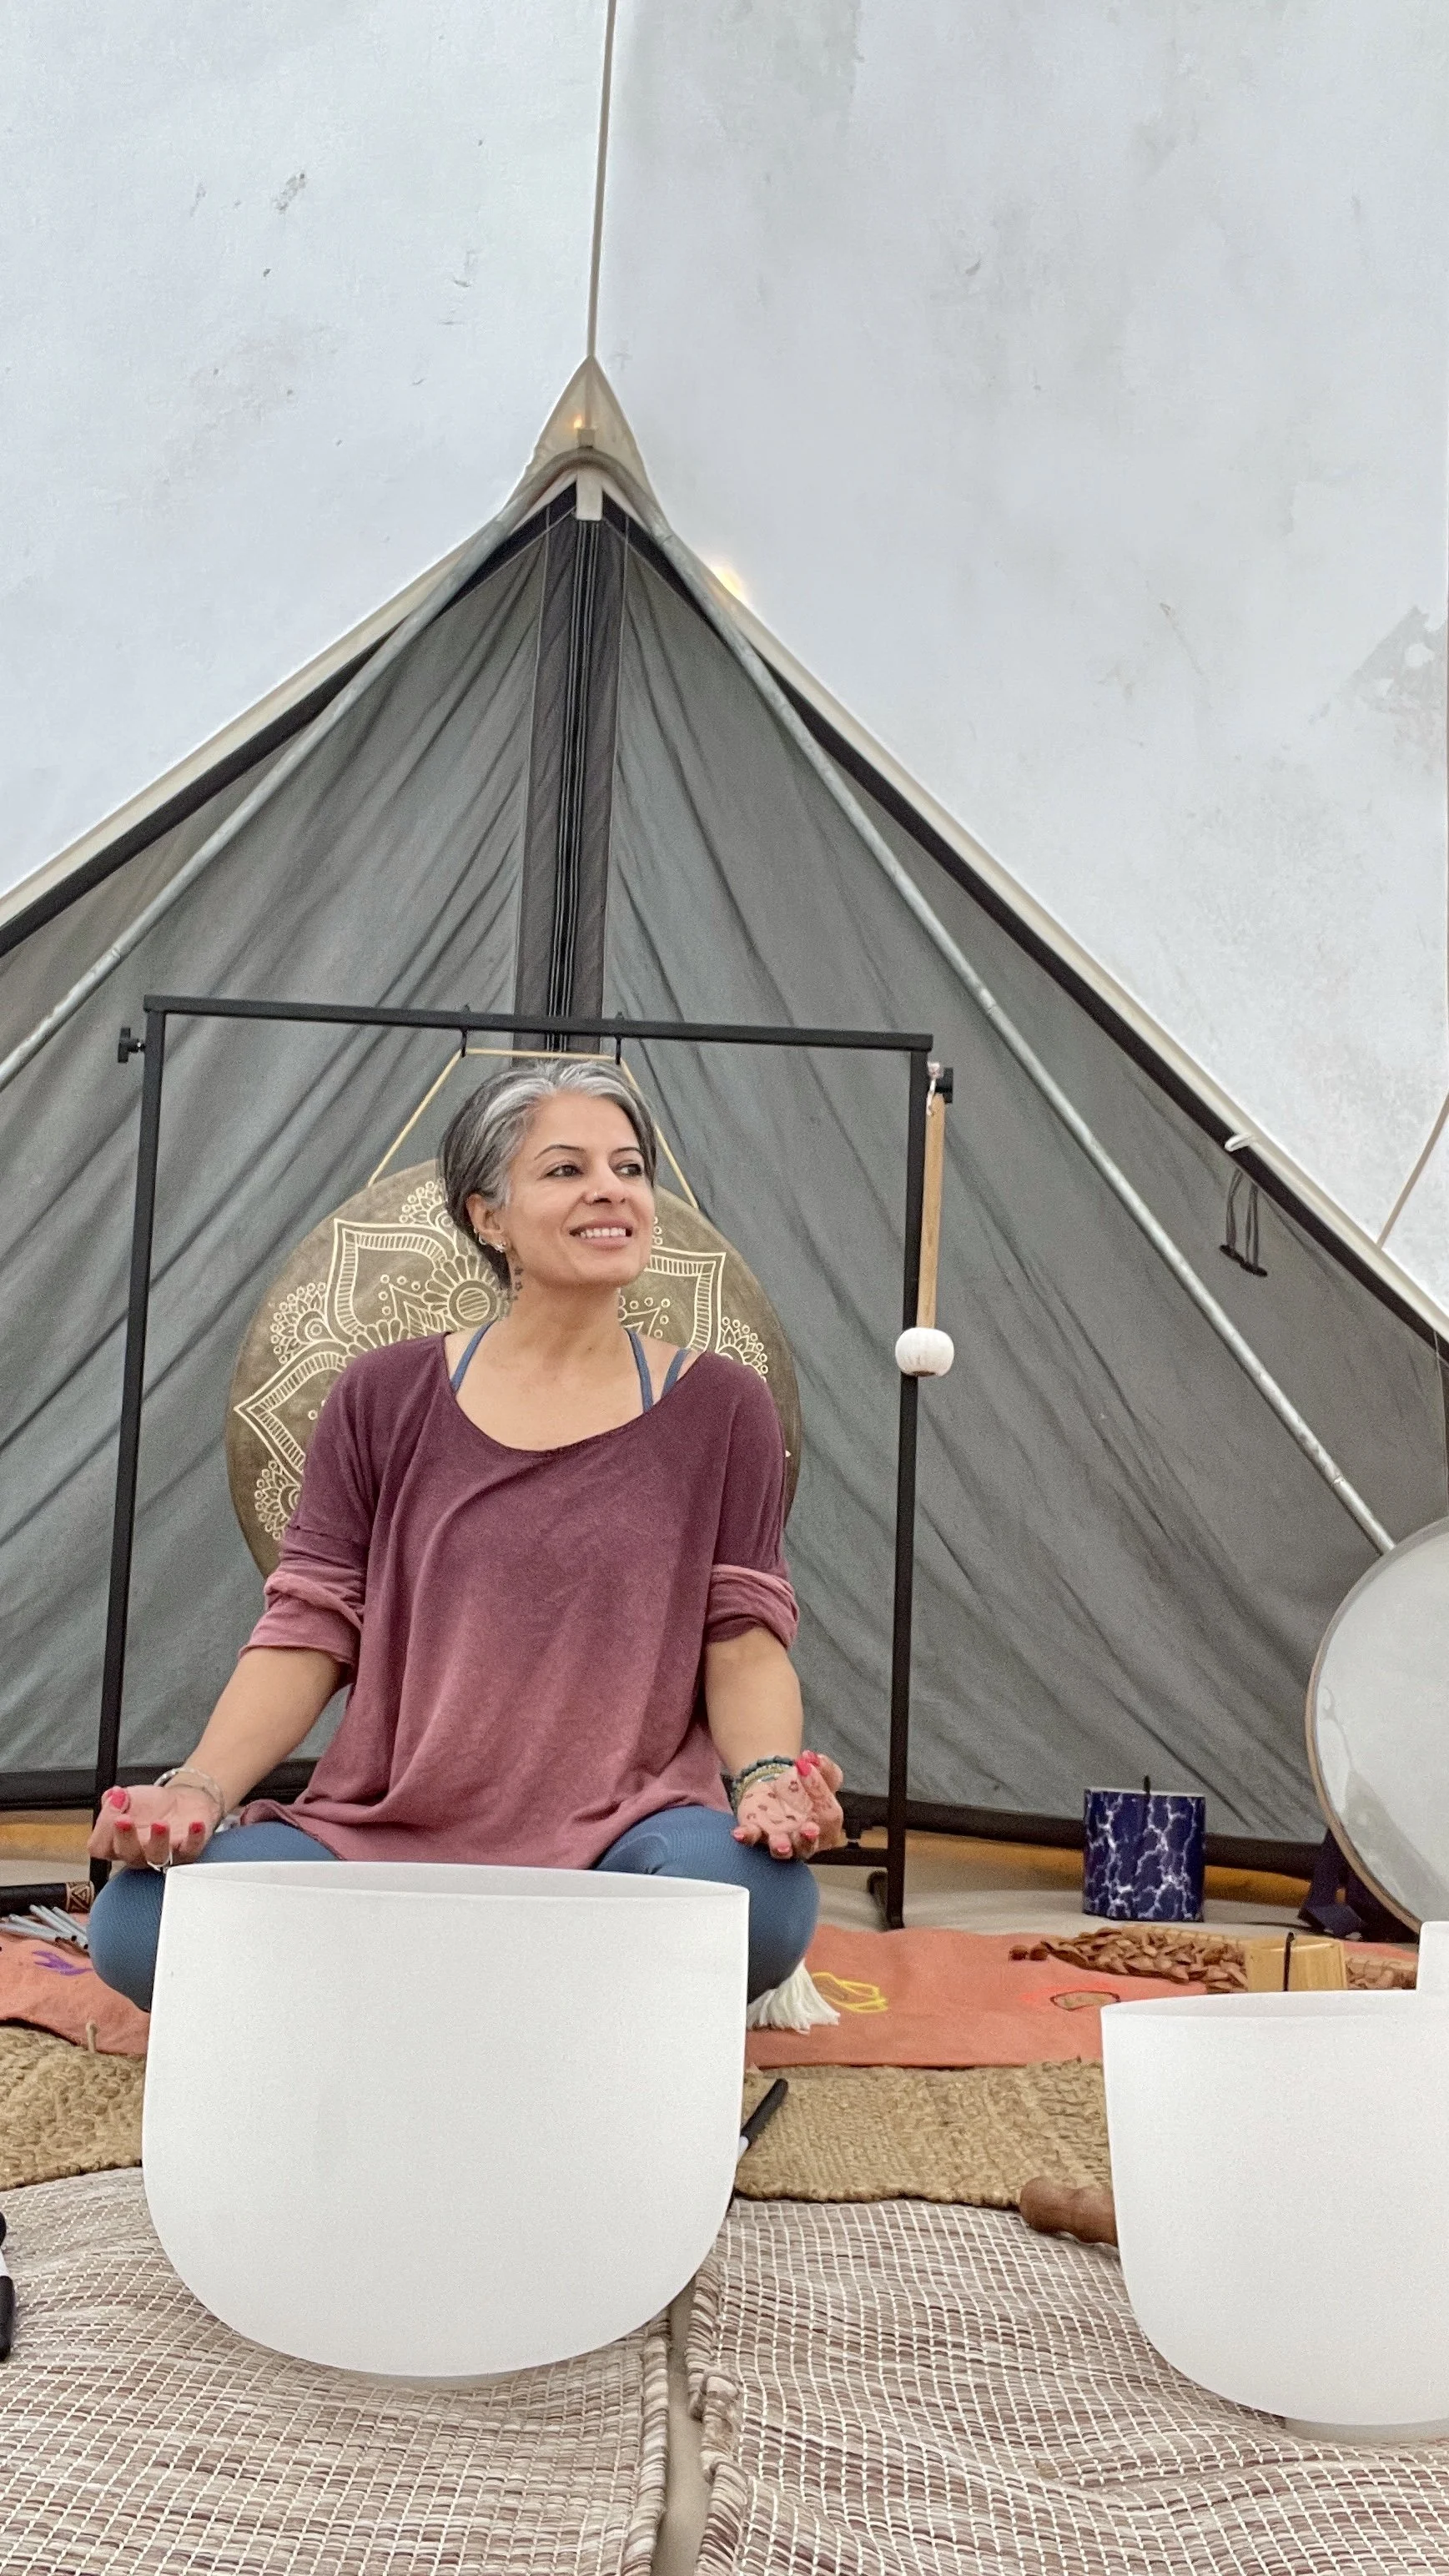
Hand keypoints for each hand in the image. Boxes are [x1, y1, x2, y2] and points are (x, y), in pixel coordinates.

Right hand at [87, 1782, 219, 1871]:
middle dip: (125, 1837)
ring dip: (158, 1840)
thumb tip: (112, 1796)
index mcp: (118, 1844)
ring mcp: (164, 1854)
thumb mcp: (127, 1798)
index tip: (113, 1803)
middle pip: (127, 1854)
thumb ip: (113, 1799)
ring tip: (159, 1823)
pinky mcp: (188, 1850)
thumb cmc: (152, 1808)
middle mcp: (139, 1853)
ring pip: (158, 1856)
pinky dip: (193, 1837)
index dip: (103, 1828)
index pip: (100, 1847)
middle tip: (125, 1818)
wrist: (182, 1804)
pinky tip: (194, 1824)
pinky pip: (191, 1849)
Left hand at [733, 1751, 845, 1860]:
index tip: (806, 1767)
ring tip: (781, 1844)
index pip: (830, 1815)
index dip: (820, 1790)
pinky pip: (752, 1837)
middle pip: (809, 1844)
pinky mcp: (757, 1831)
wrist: (779, 1786)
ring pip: (782, 1850)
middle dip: (809, 1838)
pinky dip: (746, 1836)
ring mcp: (779, 1838)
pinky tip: (739, 1833)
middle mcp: (804, 1839)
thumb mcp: (821, 1774)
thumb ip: (825, 1767)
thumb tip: (813, 1759)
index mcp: (826, 1827)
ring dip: (781, 1846)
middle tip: (810, 1829)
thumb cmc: (806, 1787)